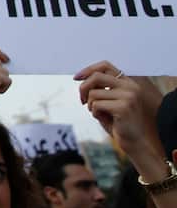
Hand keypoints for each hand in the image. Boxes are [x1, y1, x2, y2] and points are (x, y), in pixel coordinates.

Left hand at [75, 61, 166, 175]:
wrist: (132, 141)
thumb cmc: (117, 121)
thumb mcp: (108, 100)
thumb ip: (100, 87)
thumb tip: (80, 76)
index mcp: (128, 83)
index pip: (105, 65)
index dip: (88, 69)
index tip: (76, 77)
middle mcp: (131, 87)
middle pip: (96, 76)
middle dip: (83, 88)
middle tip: (82, 100)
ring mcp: (129, 97)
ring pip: (94, 93)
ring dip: (90, 104)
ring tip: (97, 113)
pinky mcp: (124, 107)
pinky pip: (96, 104)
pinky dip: (94, 112)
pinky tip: (102, 118)